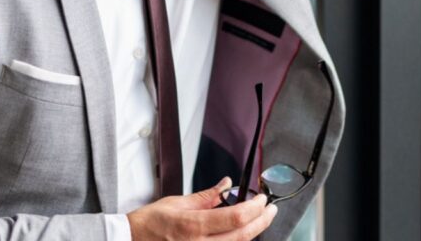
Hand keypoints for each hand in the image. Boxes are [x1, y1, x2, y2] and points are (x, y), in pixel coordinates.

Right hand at [127, 177, 276, 240]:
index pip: (235, 218)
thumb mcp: (177, 203)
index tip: (262, 199)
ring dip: (252, 232)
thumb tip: (226, 184)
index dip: (254, 208)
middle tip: (270, 209)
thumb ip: (206, 196)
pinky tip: (242, 232)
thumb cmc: (150, 224)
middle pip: (242, 236)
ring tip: (260, 218)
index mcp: (193, 226)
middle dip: (262, 220)